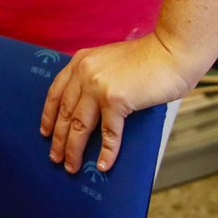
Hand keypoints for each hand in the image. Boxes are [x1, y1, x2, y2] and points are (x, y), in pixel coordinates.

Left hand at [40, 32, 190, 173]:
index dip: (49, 116)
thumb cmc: (150, 57)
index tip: (45, 132)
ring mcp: (98, 86)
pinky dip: (106, 152)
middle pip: (65, 113)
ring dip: (74, 150)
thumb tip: (91, 109)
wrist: (172, 51)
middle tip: (55, 158)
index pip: (56, 93)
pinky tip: (103, 165)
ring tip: (71, 167)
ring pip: (80, 126)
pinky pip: (108, 133)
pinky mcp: (116, 100)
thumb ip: (97, 77)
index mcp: (81, 61)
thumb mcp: (110, 61)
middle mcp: (84, 73)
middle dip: (59, 139)